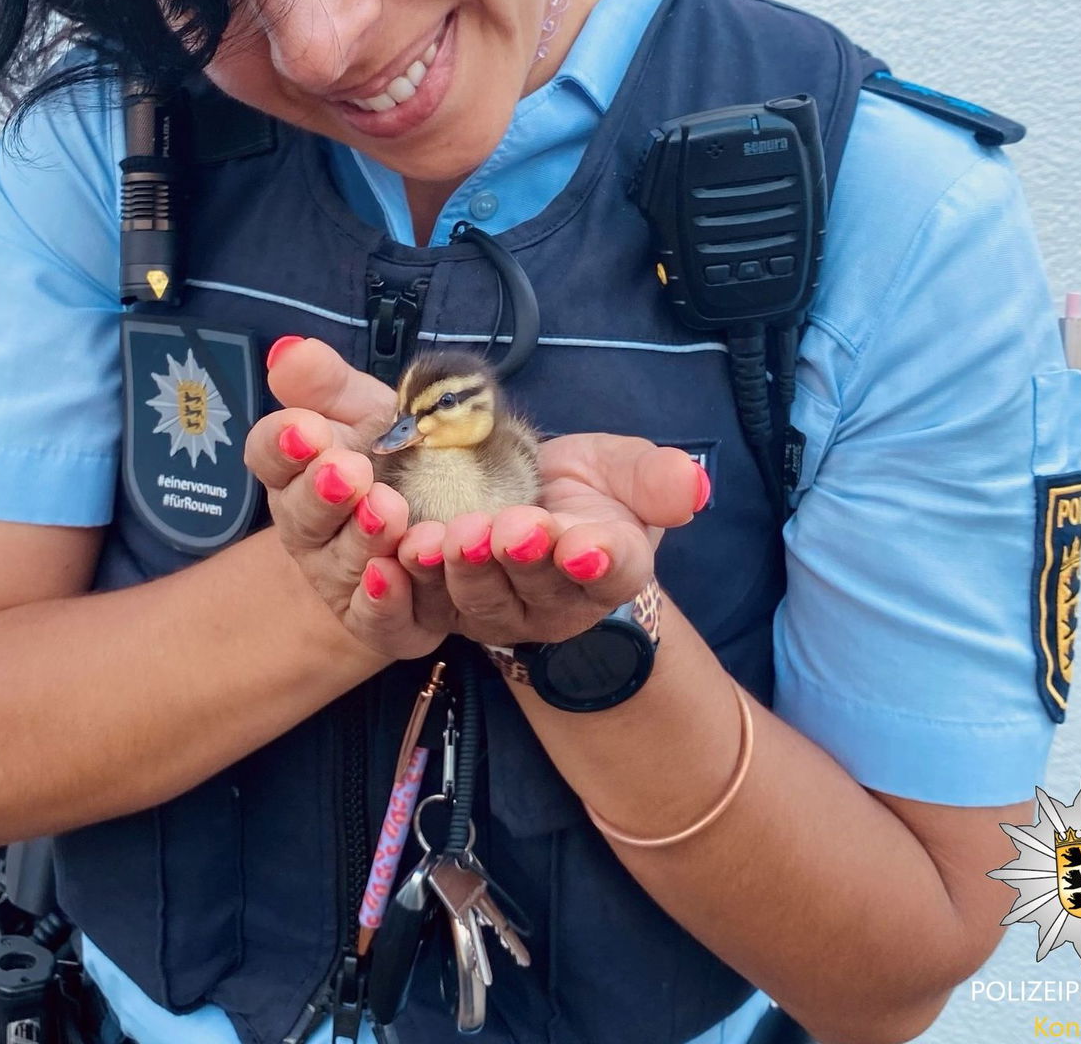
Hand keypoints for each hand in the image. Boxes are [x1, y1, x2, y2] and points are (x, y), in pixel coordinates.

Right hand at [244, 337, 444, 660]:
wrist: (454, 520)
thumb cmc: (402, 457)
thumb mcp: (371, 410)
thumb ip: (329, 383)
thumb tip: (287, 349)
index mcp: (300, 470)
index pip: (272, 455)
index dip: (283, 444)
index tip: (306, 429)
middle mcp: (311, 531)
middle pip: (302, 515)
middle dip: (323, 492)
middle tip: (350, 470)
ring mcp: (343, 580)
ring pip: (342, 564)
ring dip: (362, 538)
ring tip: (390, 510)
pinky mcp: (384, 623)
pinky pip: (377, 618)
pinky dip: (384, 600)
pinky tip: (396, 574)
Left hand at [392, 432, 706, 647]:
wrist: (534, 506)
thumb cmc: (587, 491)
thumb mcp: (625, 471)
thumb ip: (655, 479)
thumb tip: (693, 482)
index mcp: (608, 568)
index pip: (611, 571)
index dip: (600, 559)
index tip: (585, 543)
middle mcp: (552, 601)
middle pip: (537, 587)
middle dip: (520, 558)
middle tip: (507, 529)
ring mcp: (493, 609)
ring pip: (475, 599)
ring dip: (459, 571)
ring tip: (446, 538)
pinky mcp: (440, 607)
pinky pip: (419, 608)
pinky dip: (401, 591)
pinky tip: (387, 562)